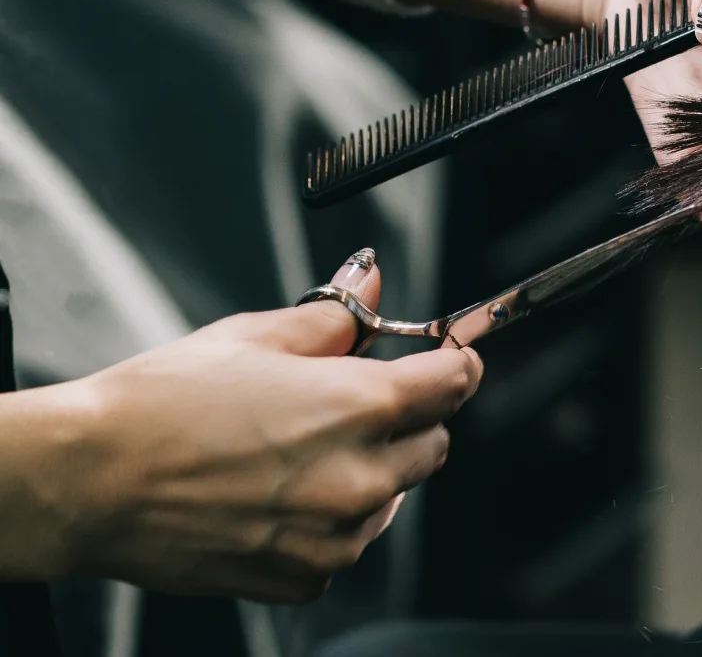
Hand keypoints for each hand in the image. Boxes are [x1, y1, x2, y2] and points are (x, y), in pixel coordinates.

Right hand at [51, 249, 481, 602]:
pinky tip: (278, 494)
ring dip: (370, 471)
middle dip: (409, 418)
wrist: (88, 482)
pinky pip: (348, 544)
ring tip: (297, 450)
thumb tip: (373, 282)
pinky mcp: (305, 576)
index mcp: (358, 406)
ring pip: (393, 497)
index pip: (454, 382)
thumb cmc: (160, 405)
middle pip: (434, 443)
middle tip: (354, 401)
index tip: (450, 358)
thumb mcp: (253, 336)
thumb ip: (334, 315)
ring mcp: (335, 535)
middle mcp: (359, 477)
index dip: (455, 363)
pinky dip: (330, 520)